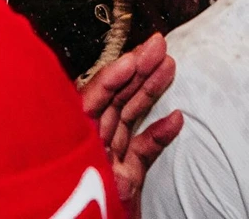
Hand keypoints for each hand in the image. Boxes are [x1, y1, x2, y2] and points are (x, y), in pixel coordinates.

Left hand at [79, 30, 183, 206]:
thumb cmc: (82, 210)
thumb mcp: (81, 181)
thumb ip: (109, 153)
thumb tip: (117, 131)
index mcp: (72, 142)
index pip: (91, 100)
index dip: (113, 76)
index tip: (135, 55)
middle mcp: (87, 146)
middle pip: (112, 101)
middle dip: (136, 71)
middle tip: (159, 45)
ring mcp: (106, 162)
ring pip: (128, 119)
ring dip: (149, 92)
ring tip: (169, 65)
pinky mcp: (123, 180)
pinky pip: (141, 151)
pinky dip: (159, 134)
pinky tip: (176, 118)